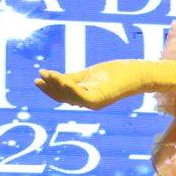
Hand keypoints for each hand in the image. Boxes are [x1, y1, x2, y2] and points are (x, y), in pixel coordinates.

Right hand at [35, 59, 155, 109]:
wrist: (137, 73)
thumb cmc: (115, 73)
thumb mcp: (89, 74)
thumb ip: (72, 77)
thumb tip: (52, 77)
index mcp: (84, 96)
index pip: (63, 94)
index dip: (49, 88)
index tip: (38, 78)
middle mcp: (87, 102)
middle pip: (63, 97)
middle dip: (50, 87)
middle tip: (39, 77)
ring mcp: (94, 102)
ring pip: (70, 97)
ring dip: (57, 86)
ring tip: (47, 75)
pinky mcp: (100, 99)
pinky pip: (81, 96)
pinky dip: (70, 88)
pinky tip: (61, 79)